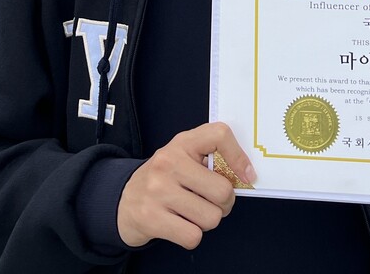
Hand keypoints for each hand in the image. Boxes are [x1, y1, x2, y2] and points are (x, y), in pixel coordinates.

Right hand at [117, 122, 255, 249]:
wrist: (123, 201)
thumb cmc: (164, 179)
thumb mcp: (184, 157)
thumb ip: (211, 158)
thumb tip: (245, 176)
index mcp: (182, 143)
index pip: (219, 135)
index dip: (239, 157)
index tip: (246, 175)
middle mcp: (168, 162)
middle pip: (223, 190)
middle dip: (224, 203)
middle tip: (212, 202)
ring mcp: (158, 190)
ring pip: (211, 217)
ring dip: (207, 221)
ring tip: (193, 212)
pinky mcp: (151, 217)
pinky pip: (193, 236)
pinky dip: (192, 235)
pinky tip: (180, 224)